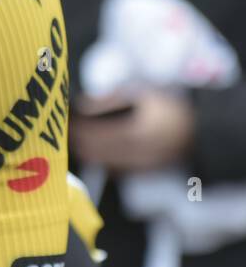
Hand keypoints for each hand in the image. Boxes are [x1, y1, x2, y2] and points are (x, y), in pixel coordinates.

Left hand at [71, 91, 194, 171]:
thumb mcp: (141, 94)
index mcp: (138, 132)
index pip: (96, 135)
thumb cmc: (168, 107)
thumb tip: (81, 104)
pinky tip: (92, 150)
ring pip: (102, 163)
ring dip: (87, 151)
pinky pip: (115, 170)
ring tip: (75, 138)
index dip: (78, 128)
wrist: (201, 130)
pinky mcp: (144, 172)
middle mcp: (139, 153)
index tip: (66, 119)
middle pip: (95, 152)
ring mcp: (141, 165)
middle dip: (78, 141)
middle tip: (66, 129)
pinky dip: (101, 160)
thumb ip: (110, 99)